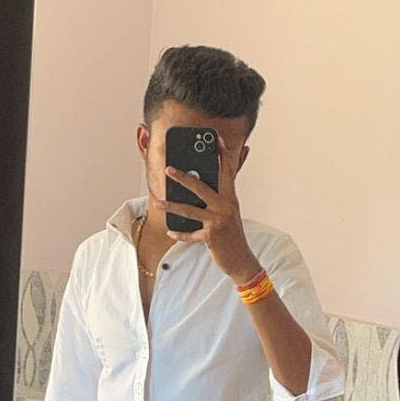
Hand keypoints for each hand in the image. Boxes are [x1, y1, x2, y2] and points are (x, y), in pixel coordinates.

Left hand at [164, 137, 259, 283]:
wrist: (241, 260)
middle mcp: (226, 207)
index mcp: (231, 198)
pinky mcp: (212, 237)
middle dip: (183, 177)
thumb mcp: (230, 213)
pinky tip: (171, 232)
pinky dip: (180, 235)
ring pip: (190, 210)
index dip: (222, 155)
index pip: (227, 172)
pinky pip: (191, 235)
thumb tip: (206, 187)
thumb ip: (222, 198)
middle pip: (202, 187)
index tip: (216, 140)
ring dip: (172, 206)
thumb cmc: (232, 235)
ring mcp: (218, 222)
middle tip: (168, 169)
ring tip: (158, 202)